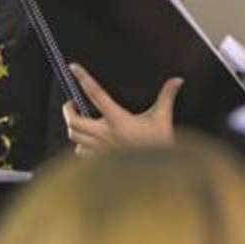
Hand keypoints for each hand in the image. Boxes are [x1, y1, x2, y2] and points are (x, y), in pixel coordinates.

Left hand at [62, 63, 182, 154]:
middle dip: (67, 110)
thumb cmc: (159, 148)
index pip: (96, 94)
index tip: (75, 68)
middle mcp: (105, 135)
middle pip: (73, 121)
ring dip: (74, 128)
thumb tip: (176, 81)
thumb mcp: (163, 119)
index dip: (83, 78)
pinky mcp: (99, 161)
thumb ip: (167, 97)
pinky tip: (87, 142)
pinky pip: (80, 152)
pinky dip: (79, 145)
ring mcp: (100, 149)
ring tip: (78, 123)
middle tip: (71, 104)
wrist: (156, 175)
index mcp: (118, 120)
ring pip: (74, 137)